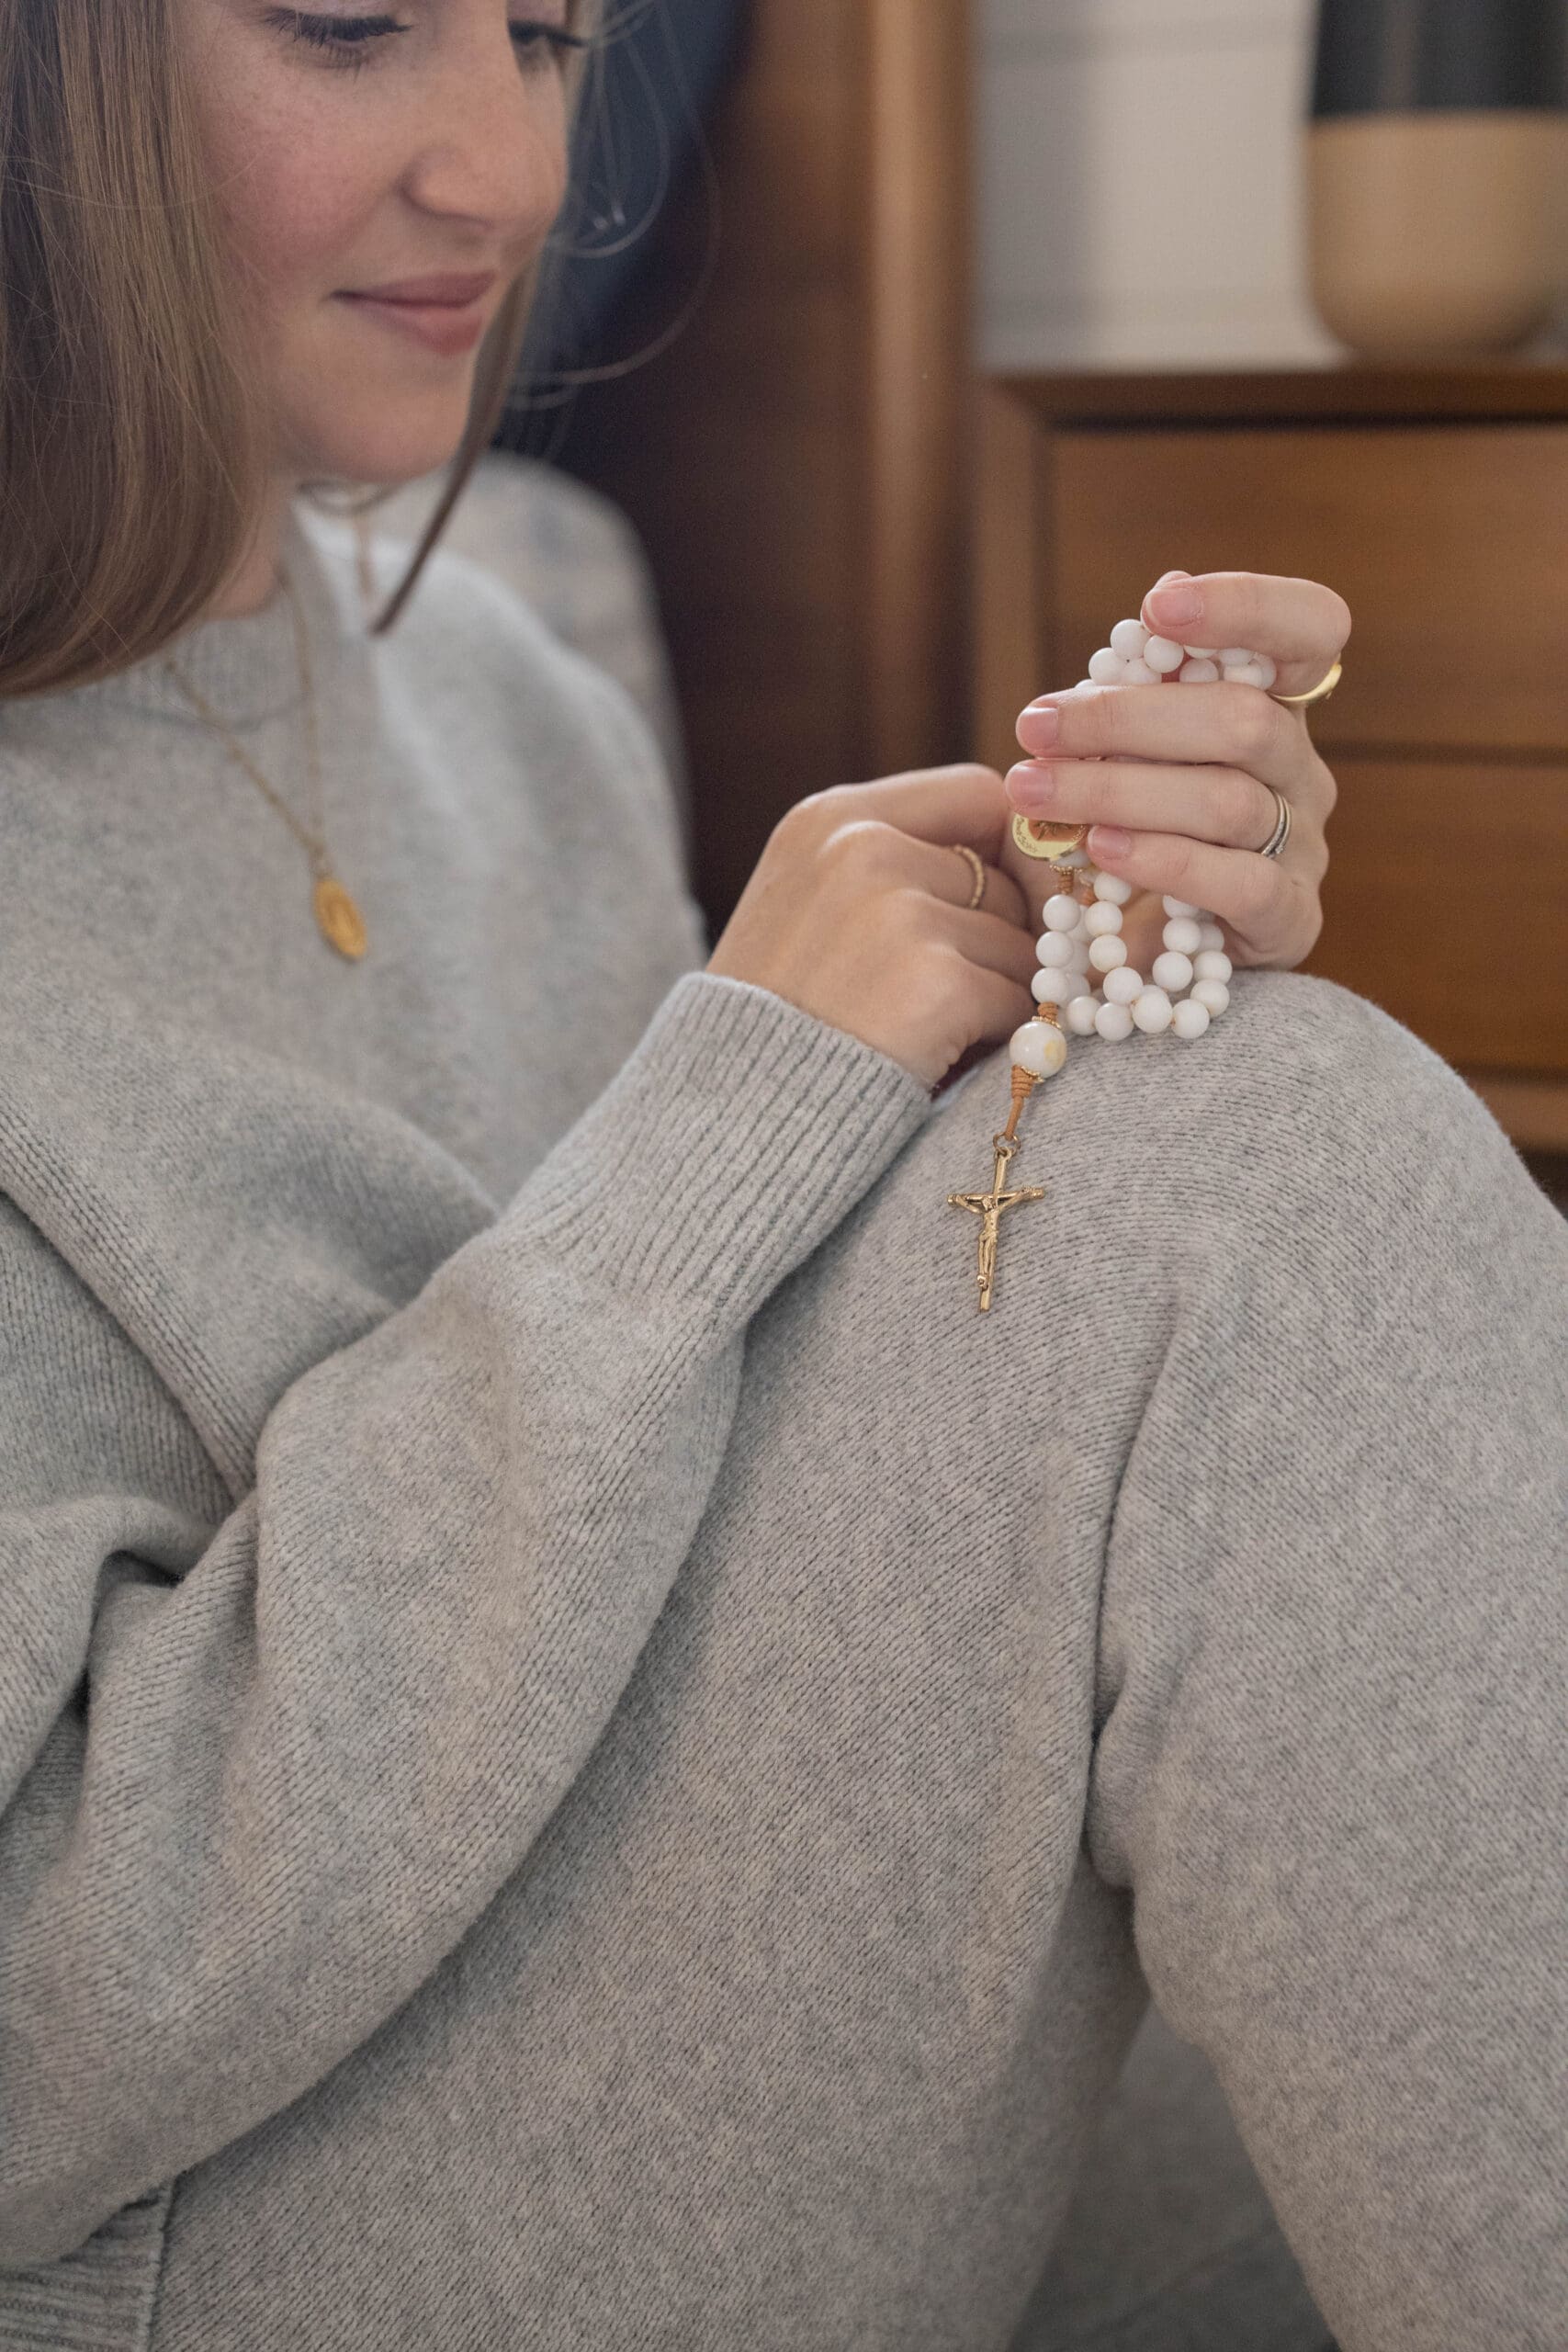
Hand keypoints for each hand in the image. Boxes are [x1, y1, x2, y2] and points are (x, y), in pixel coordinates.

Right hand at [706, 765, 1037, 1092]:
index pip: (977, 794)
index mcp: (833, 818)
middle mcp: (864, 847)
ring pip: (1021, 944)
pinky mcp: (934, 983)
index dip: (1010, 851)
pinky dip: (994, 1038)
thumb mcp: (812, 902)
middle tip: (950, 990)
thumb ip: (901, 865)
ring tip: (932, 1028)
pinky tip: (941, 1055)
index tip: (1010, 902)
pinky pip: (1017, 1001)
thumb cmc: (780, 1015)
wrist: (733, 1111)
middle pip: (1005, 879)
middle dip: (1000, 940)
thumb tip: (1044, 868)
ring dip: (998, 994)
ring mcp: (899, 914)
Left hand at [1001, 571, 1348, 977]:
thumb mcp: (1129, 751)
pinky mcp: (1290, 920)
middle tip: (1036, 726)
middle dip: (1128, 718)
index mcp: (1275, 708)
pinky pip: (1240, 884)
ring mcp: (1303, 847)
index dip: (1249, 607)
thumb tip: (1165, 588)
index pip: (1311, 630)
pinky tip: (1102, 849)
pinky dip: (1165, 861)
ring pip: (1229, 802)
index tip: (1157, 609)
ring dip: (1121, 790)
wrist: (1148, 954)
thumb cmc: (1134, 829)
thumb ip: (1146, 682)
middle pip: (1245, 721)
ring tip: (1037, 791)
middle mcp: (1301, 771)